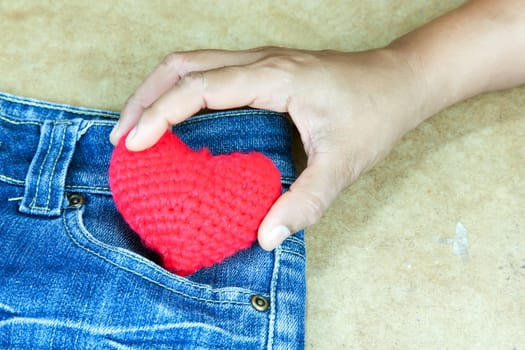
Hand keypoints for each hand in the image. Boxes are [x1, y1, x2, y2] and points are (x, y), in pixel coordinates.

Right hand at [110, 47, 426, 249]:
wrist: (399, 82)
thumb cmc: (375, 114)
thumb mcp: (344, 164)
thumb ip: (307, 201)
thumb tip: (266, 237)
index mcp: (274, 78)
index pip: (199, 88)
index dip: (159, 114)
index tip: (132, 145)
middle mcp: (261, 62)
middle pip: (182, 65)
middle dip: (144, 98)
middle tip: (121, 139)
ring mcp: (261, 61)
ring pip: (191, 62)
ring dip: (157, 90)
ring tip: (136, 127)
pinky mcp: (264, 70)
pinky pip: (208, 71)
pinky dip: (180, 91)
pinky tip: (177, 117)